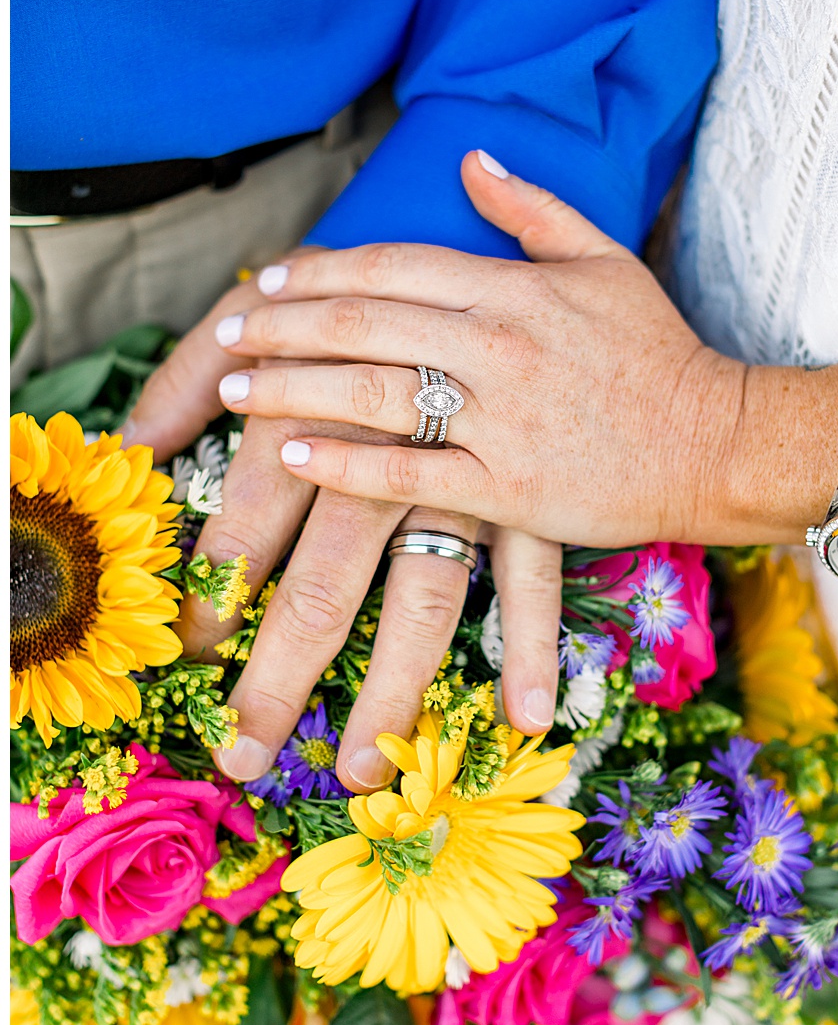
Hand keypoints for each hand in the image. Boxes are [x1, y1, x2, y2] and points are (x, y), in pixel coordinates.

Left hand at [121, 288, 564, 794]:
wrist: (510, 256)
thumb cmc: (378, 285)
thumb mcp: (264, 315)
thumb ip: (188, 381)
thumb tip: (118, 451)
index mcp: (312, 406)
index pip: (244, 522)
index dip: (211, 598)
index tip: (190, 658)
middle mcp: (385, 453)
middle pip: (323, 586)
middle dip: (277, 677)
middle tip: (243, 757)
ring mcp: (466, 475)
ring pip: (420, 600)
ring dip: (390, 690)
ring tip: (358, 769)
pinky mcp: (533, 488)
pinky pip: (533, 578)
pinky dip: (531, 643)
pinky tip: (525, 713)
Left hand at [211, 153, 837, 547]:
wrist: (718, 442)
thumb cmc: (660, 354)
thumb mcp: (606, 262)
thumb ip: (533, 210)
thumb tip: (469, 160)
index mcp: (516, 289)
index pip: (391, 265)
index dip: (318, 270)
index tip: (267, 282)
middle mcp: (500, 347)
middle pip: (363, 323)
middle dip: (279, 326)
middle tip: (224, 335)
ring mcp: (502, 420)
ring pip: (370, 393)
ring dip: (290, 388)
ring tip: (236, 390)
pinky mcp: (509, 488)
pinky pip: (408, 473)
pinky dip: (344, 464)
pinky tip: (293, 454)